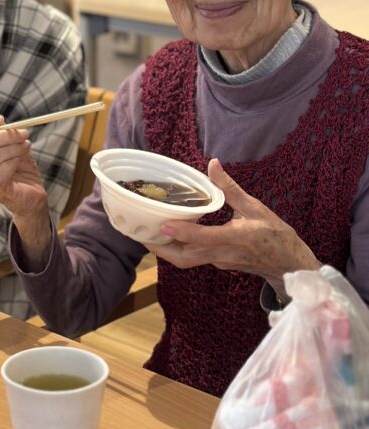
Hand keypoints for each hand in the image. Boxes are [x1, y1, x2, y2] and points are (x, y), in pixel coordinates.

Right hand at [0, 113, 48, 219]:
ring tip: (26, 146)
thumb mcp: (9, 143)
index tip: (1, 119)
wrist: (33, 193)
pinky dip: (13, 162)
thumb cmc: (20, 167)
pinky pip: (0, 171)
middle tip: (23, 133)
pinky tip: (20, 162)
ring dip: (12, 148)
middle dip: (5, 135)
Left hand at [148, 159, 319, 290]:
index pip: (203, 238)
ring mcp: (219, 261)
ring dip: (166, 251)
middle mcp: (222, 253)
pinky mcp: (218, 263)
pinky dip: (179, 249)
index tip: (162, 224)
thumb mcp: (255, 206)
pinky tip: (169, 235)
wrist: (289, 264)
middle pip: (185, 258)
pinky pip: (194, 258)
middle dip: (161, 249)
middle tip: (139, 234)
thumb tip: (213, 164)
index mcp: (234, 238)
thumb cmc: (275, 234)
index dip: (181, 232)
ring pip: (186, 261)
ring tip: (147, 233)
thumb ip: (230, 188)